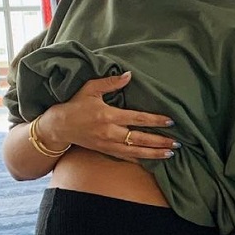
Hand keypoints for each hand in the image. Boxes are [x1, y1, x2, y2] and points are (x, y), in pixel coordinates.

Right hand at [38, 72, 178, 162]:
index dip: (155, 120)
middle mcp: (109, 132)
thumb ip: (111, 82)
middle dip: (159, 141)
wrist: (58, 127)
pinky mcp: (104, 151)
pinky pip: (126, 157)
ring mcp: (107, 144)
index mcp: (108, 115)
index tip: (170, 121)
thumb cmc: (75, 104)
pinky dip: (140, 159)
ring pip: (135, 152)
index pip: (137, 119)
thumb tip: (129, 75)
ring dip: (154, 153)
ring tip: (170, 153)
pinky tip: (153, 160)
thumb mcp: (90, 88)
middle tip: (176, 142)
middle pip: (139, 139)